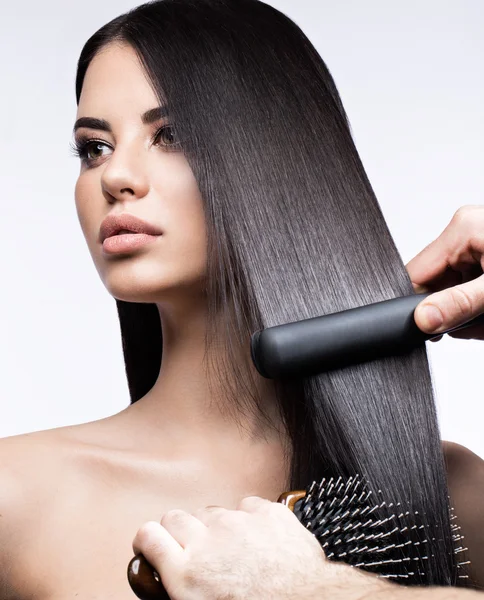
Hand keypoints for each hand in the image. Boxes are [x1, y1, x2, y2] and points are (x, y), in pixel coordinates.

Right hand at [131, 496, 386, 599]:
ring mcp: (239, 521)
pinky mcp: (267, 512)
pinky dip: (249, 519)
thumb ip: (180, 583)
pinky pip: (247, 506)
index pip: (149, 535)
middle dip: (179, 532)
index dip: (147, 539)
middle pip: (176, 517)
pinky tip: (257, 537)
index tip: (150, 543)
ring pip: (212, 511)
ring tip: (230, 550)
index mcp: (187, 571)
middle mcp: (208, 539)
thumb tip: (176, 577)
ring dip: (214, 526)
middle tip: (192, 549)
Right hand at [405, 205, 483, 341]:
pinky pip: (468, 289)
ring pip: (453, 293)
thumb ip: (461, 304)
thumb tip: (423, 318)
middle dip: (454, 315)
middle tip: (478, 325)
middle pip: (436, 288)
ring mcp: (477, 246)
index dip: (420, 307)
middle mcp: (466, 235)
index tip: (431, 330)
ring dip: (469, 316)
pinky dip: (478, 308)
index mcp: (462, 231)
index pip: (416, 275)